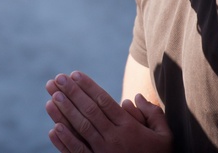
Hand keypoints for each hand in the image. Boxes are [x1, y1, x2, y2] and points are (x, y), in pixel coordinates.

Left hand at [44, 71, 171, 152]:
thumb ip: (153, 114)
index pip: (104, 101)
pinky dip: (64, 142)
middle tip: (57, 79)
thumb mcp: (165, 136)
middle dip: (72, 93)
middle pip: (89, 111)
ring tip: (52, 96)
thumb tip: (136, 97)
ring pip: (81, 129)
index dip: (88, 86)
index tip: (74, 74)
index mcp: (129, 128)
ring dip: (64, 112)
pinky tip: (54, 129)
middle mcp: (114, 139)